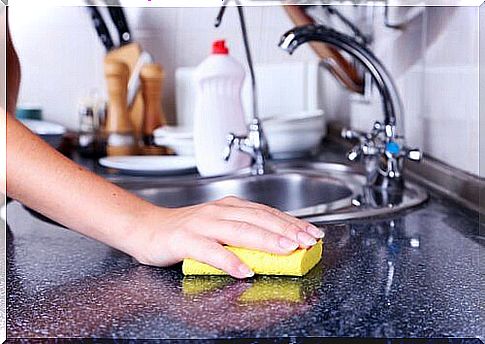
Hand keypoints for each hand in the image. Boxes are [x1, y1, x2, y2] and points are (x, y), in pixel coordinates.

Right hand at [129, 196, 324, 278]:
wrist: (147, 228)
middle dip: (287, 230)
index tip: (312, 233)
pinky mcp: (186, 240)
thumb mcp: (219, 226)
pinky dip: (229, 261)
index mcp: (230, 207)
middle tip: (308, 241)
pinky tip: (245, 270)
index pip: (267, 213)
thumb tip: (276, 244)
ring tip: (287, 250)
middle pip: (259, 219)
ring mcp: (203, 225)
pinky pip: (211, 252)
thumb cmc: (185, 230)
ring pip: (240, 231)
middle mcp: (219, 212)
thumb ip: (243, 232)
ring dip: (266, 240)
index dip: (292, 222)